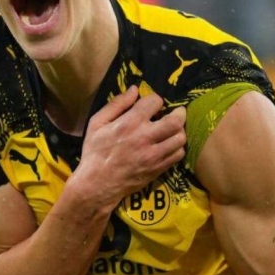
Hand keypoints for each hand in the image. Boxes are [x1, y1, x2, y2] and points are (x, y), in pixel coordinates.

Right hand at [71, 86, 185, 205]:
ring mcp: (154, 155)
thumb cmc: (94, 152)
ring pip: (180, 138)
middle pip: (176, 120)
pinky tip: (168, 145)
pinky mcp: (158, 168)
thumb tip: (134, 89)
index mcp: (129, 123)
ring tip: (170, 130)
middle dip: (179, 113)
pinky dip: (177, 147)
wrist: (97, 184)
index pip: (155, 102)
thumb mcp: (97, 124)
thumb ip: (116, 105)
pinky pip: (178, 154)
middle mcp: (145, 137)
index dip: (154, 100)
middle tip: (175, 113)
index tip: (151, 105)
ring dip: (178, 131)